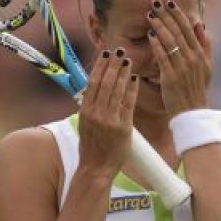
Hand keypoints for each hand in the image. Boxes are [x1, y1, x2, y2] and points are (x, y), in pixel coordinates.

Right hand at [77, 48, 138, 177]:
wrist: (96, 168)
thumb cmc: (91, 147)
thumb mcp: (85, 124)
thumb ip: (90, 106)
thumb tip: (93, 88)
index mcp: (85, 111)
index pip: (92, 83)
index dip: (100, 66)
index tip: (105, 54)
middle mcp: (96, 114)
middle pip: (105, 83)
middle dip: (113, 65)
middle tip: (119, 51)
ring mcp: (109, 121)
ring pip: (117, 91)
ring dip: (123, 73)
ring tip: (128, 60)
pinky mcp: (123, 128)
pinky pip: (128, 104)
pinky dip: (132, 90)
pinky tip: (135, 78)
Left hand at [147, 0, 211, 115]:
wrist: (192, 113)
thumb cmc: (197, 89)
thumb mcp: (207, 66)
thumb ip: (206, 45)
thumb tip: (201, 25)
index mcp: (200, 54)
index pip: (188, 28)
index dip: (178, 14)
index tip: (168, 2)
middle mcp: (193, 58)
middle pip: (178, 31)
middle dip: (166, 15)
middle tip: (154, 3)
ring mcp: (182, 68)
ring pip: (170, 42)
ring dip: (159, 26)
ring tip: (149, 15)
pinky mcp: (171, 77)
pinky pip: (163, 57)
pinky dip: (156, 45)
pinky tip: (149, 35)